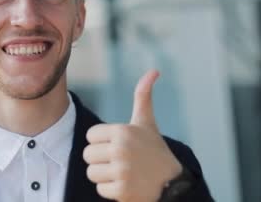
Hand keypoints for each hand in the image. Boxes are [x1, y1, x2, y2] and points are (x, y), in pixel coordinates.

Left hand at [83, 70, 181, 201]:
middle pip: (88, 155)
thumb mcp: (146, 122)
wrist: (173, 184)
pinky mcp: (122, 191)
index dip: (101, 142)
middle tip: (120, 161)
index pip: (90, 136)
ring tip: (123, 173)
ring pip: (91, 173)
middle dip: (101, 160)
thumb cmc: (154, 149)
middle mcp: (121, 149)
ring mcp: (122, 171)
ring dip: (104, 176)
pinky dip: (111, 191)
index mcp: (122, 131)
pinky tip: (127, 185)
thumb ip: (143, 96)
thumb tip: (154, 70)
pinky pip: (100, 190)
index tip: (117, 145)